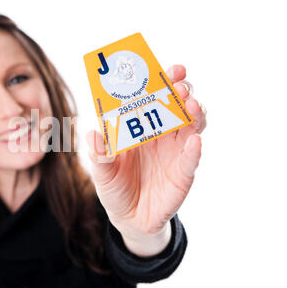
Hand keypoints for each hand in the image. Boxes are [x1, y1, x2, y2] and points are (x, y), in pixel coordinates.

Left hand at [86, 65, 205, 255]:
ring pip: (192, 125)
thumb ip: (99, 155)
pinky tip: (194, 142)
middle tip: (179, 84)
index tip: (164, 69)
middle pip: (176, 106)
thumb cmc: (114, 187)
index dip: (161, 82)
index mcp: (140, 127)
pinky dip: (193, 149)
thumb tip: (92, 134)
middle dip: (180, 91)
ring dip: (193, 113)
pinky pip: (192, 158)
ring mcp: (176, 151)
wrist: (130, 218)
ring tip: (190, 105)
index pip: (153, 98)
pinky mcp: (184, 172)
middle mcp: (161, 134)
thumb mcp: (102, 172)